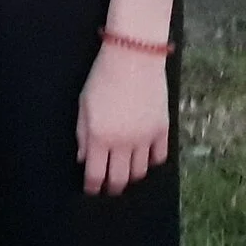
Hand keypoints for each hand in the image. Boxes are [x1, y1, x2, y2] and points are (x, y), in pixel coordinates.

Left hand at [76, 42, 170, 195]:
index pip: (96, 175)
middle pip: (120, 180)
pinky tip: (145, 157)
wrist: (134, 56)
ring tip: (126, 171)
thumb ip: (83, 135)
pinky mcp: (163, 129)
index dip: (93, 187)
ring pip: (140, 172)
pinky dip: (152, 161)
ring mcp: (145, 138)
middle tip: (110, 186)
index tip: (92, 189)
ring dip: (132, 176)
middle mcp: (123, 143)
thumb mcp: (84, 105)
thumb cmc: (102, 77)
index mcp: (100, 137)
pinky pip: (159, 157)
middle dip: (112, 187)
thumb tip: (84, 159)